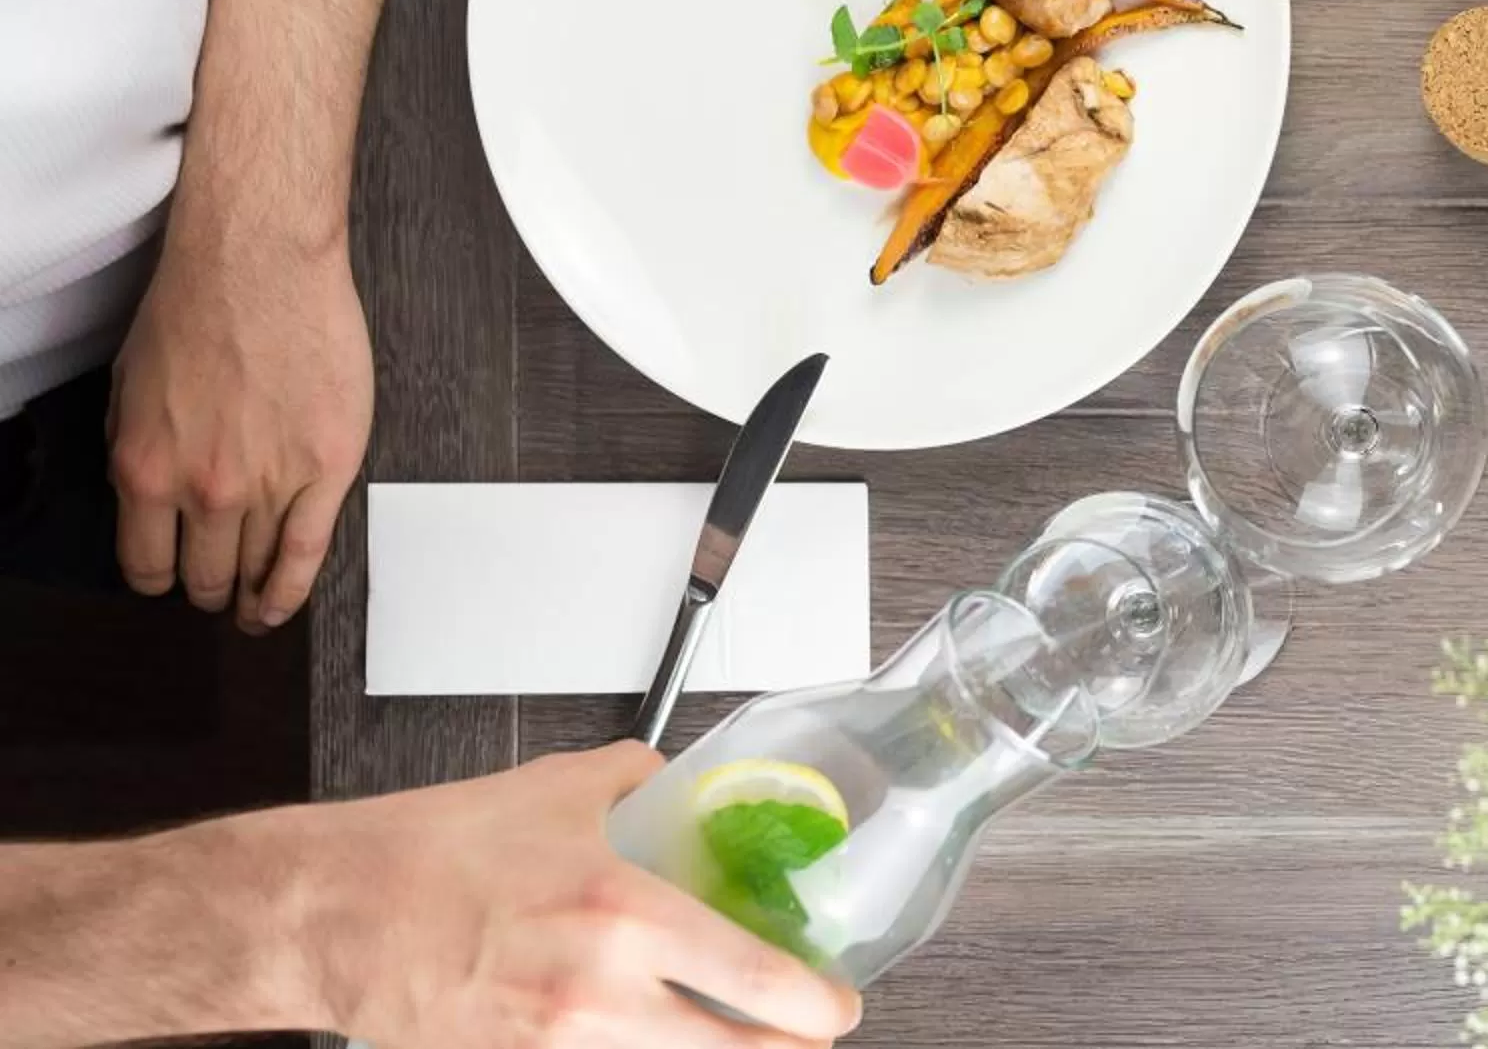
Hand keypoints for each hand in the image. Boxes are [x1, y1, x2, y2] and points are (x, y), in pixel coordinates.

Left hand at [106, 229, 370, 626]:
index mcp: (145, 470)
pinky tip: (283, 604)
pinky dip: (292, 589)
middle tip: (217, 593)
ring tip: (253, 604)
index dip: (159, 581)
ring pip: (256, 568)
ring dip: (251, 595)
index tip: (169, 582)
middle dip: (208, 590)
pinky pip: (307, 550)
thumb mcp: (128, 387)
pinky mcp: (328, 465)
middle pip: (205, 574)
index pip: (146, 563)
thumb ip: (133, 450)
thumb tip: (146, 497)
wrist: (259, 263)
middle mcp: (204, 487)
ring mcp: (271, 480)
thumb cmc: (197, 306)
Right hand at [295, 742, 861, 1048]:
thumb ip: (635, 784)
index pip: (750, 977)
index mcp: (620, 912)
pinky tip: (648, 1037)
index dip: (810, 1005)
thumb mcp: (558, 790)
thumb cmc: (431, 851)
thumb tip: (675, 785)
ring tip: (730, 1036)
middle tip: (802, 1034)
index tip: (836, 1007)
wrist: (332, 912)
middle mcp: (594, 993)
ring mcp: (551, 1044)